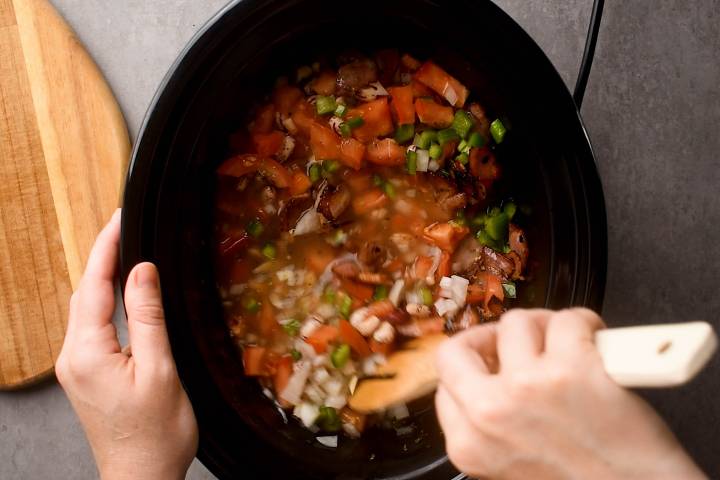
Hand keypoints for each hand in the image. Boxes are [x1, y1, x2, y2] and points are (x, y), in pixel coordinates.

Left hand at [55, 210, 197, 479]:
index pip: (95, 286)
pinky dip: (106, 304)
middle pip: (85, 294)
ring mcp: (75, 367)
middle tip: (126, 229)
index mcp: (87, 353)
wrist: (140, 476)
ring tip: (126, 254)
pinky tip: (123, 297)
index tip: (119, 219)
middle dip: (103, 258)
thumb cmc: (156, 433)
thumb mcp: (159, 370)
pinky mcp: (84, 375)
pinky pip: (90, 328)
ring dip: (104, 280)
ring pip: (86, 310)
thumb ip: (148, 317)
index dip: (107, 248)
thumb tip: (143, 272)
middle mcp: (72, 357)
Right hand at [435, 308, 705, 479]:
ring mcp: (528, 386)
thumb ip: (488, 423)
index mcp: (468, 444)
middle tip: (516, 344)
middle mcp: (488, 412)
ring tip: (567, 348)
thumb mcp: (509, 465)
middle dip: (487, 339)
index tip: (494, 362)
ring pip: (516, 323)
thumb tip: (492, 373)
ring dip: (544, 329)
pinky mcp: (573, 368)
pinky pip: (567, 318)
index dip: (474, 367)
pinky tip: (595, 341)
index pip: (446, 382)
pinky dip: (585, 324)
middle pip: (458, 347)